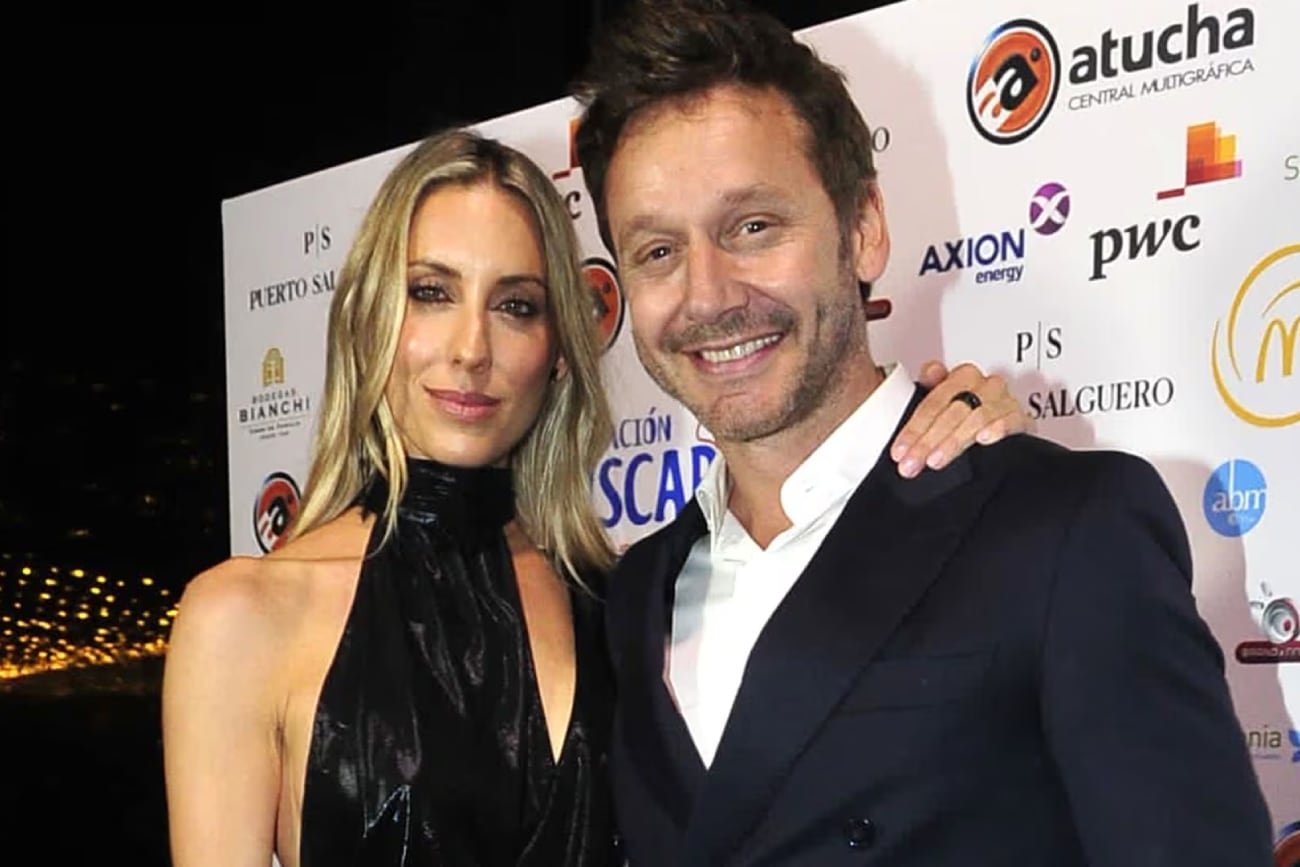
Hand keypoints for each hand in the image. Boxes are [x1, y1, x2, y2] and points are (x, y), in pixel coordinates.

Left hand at [890, 361, 1030, 477]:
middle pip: (952, 411)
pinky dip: (997, 428)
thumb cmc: (963, 415)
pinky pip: (1012, 419)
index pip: (933, 401)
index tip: (900, 450)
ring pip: (977, 416)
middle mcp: (984, 385)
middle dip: (928, 440)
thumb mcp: (939, 406)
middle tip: (913, 462)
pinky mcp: (1021, 419)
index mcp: (961, 376)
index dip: (914, 427)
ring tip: (936, 460)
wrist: (997, 428)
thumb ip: (928, 390)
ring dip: (954, 440)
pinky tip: (983, 439)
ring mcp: (1004, 401)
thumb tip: (929, 371)